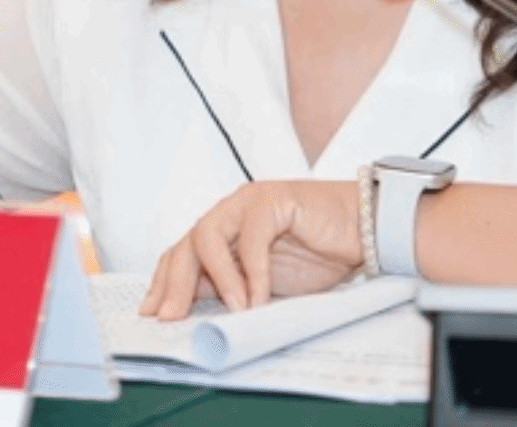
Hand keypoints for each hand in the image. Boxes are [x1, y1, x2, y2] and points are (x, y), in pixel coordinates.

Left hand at [138, 179, 364, 319]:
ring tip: (233, 308)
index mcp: (225, 230)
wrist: (365, 230)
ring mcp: (250, 202)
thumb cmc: (321, 254)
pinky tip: (257, 297)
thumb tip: (194, 309)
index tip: (152, 313)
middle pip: (187, 244)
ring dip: (218, 278)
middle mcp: (231, 212)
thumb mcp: (265, 282)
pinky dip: (252, 272)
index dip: (164, 283)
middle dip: (175, 284)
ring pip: (208, 235)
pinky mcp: (273, 199)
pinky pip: (251, 237)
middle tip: (171, 317)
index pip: (182, 253)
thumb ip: (231, 286)